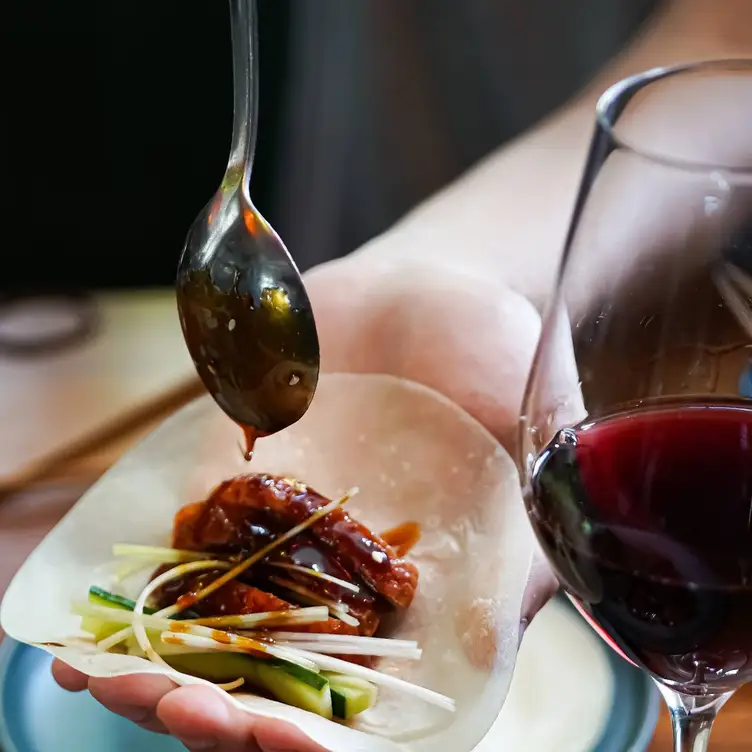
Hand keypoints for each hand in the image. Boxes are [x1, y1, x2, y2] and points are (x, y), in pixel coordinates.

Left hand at [52, 256, 557, 749]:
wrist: (430, 288)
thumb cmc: (498, 357)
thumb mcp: (531, 441)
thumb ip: (517, 541)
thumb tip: (488, 639)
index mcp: (428, 594)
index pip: (375, 700)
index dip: (326, 735)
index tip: (279, 736)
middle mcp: (352, 582)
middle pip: (281, 679)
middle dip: (225, 706)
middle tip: (176, 709)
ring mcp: (289, 540)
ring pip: (218, 633)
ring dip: (160, 667)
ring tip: (104, 681)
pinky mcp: (240, 489)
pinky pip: (183, 554)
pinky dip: (134, 595)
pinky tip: (79, 626)